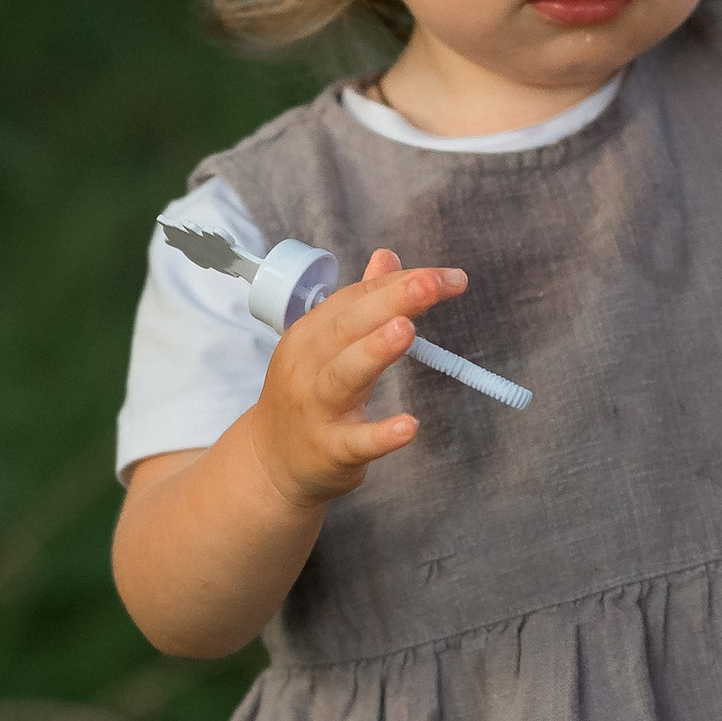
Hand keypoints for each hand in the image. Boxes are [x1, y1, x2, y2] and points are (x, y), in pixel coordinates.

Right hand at [252, 246, 464, 506]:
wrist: (271, 462)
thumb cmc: (308, 395)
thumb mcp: (325, 345)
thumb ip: (359, 303)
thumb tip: (387, 258)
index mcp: (311, 333)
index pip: (357, 299)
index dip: (401, 283)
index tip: (449, 278)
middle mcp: (309, 365)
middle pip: (348, 327)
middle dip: (391, 301)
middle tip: (432, 284)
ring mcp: (316, 408)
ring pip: (344, 375)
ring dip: (374, 351)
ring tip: (407, 329)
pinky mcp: (330, 449)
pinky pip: (357, 441)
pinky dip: (381, 435)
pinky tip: (409, 426)